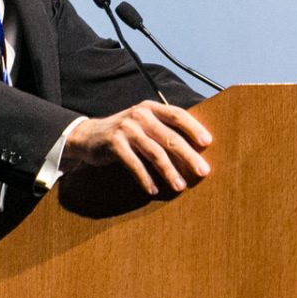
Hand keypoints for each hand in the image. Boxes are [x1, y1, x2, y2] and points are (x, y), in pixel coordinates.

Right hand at [63, 101, 212, 194]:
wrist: (88, 136)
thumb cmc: (124, 133)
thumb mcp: (143, 124)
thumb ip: (163, 129)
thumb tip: (194, 148)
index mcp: (151, 108)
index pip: (177, 115)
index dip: (194, 128)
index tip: (208, 142)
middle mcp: (140, 114)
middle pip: (170, 137)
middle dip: (188, 155)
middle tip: (203, 171)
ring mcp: (126, 128)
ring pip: (154, 152)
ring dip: (169, 171)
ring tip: (180, 186)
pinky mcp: (114, 143)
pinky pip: (134, 163)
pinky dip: (145, 178)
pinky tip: (153, 189)